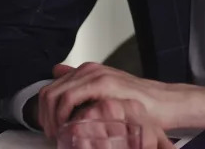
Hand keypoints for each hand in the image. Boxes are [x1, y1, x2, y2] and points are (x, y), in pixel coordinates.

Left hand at [36, 62, 204, 138]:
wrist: (162, 103)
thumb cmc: (136, 102)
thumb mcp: (106, 94)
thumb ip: (81, 84)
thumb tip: (57, 70)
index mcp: (87, 71)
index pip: (49, 89)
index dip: (43, 113)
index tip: (49, 129)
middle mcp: (88, 69)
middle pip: (47, 92)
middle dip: (43, 118)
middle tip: (52, 135)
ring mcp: (95, 74)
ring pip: (54, 94)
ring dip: (51, 118)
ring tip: (59, 134)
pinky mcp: (102, 83)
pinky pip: (68, 98)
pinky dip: (63, 115)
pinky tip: (69, 127)